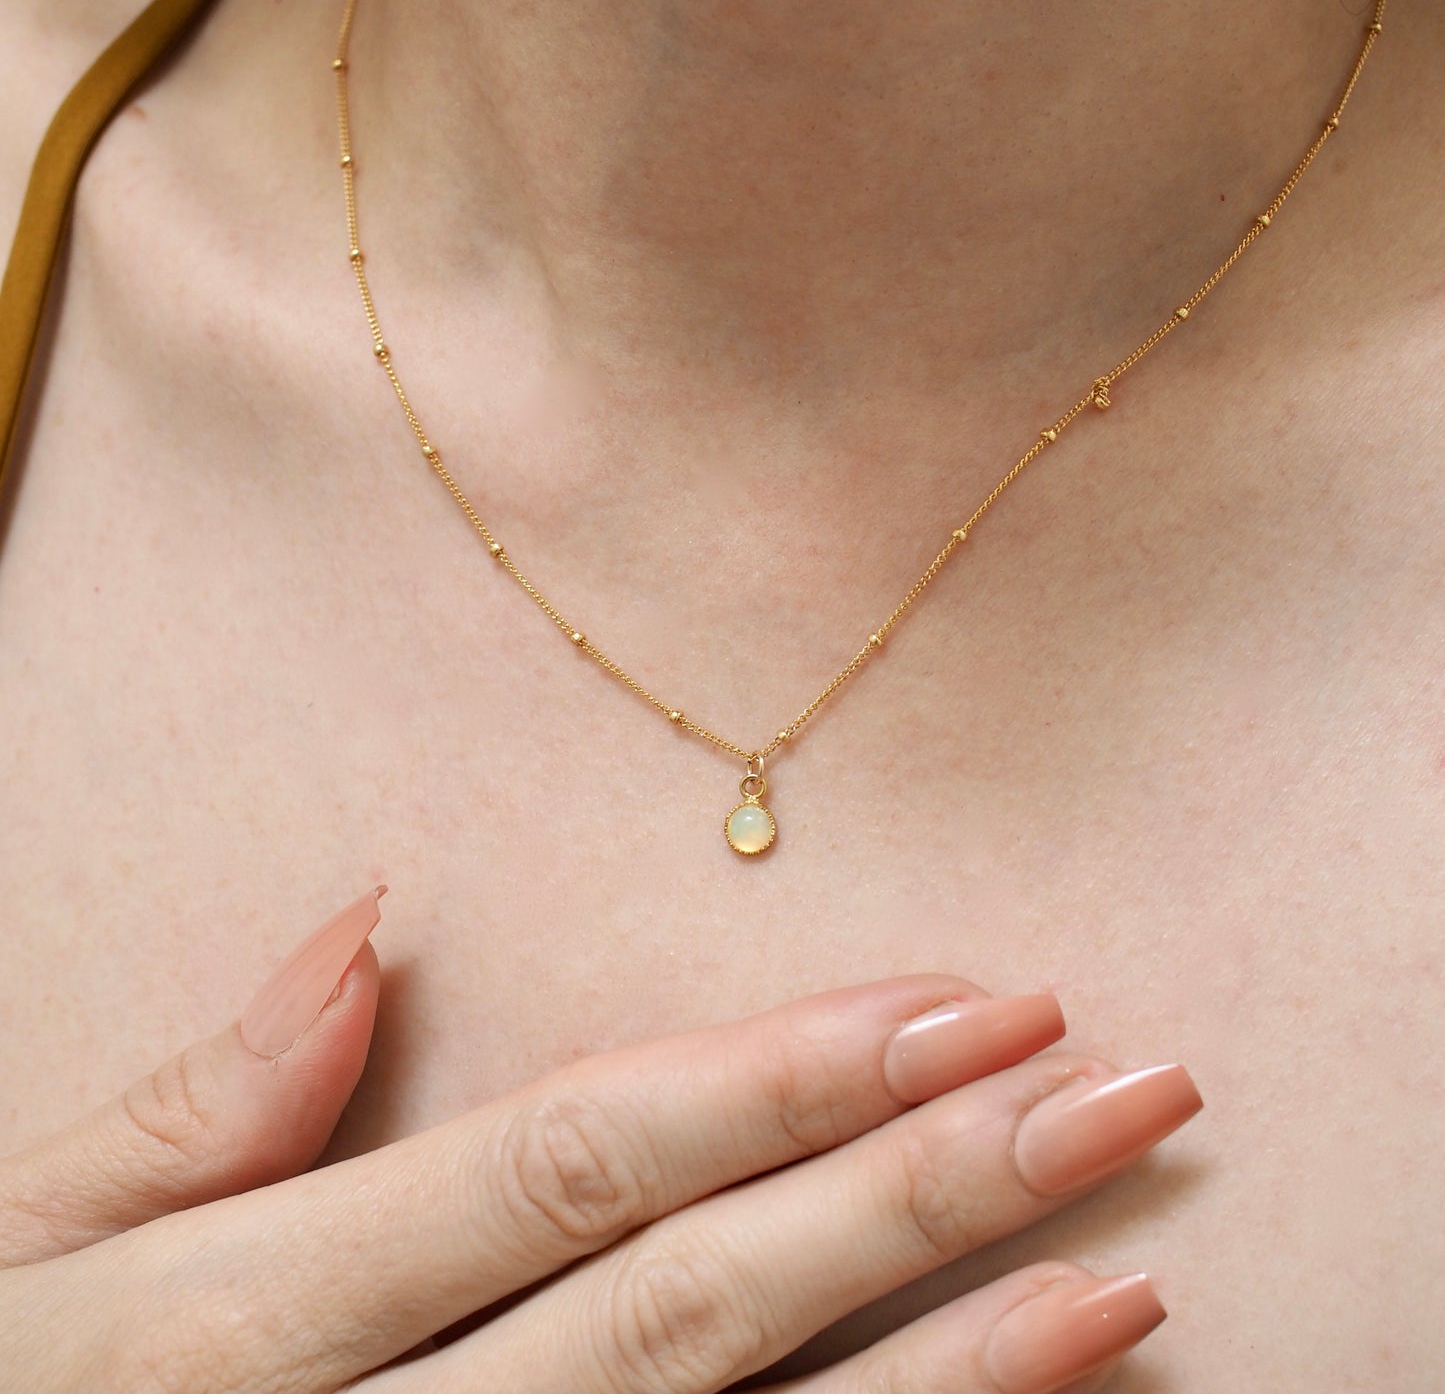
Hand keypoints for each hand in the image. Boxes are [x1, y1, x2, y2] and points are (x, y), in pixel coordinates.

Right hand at [0, 885, 1201, 1392]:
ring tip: (1124, 1261)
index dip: (778, 1078)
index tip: (961, 1002)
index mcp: (263, 1314)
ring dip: (961, 1376)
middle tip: (1114, 1086)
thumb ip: (197, 1106)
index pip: (578, 1161)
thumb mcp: (30, 1258)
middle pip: (698, 1300)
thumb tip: (368, 925)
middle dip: (919, 1190)